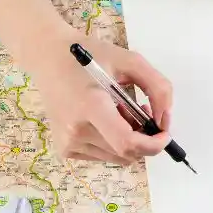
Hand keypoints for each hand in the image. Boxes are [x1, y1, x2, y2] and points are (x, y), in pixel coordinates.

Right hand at [28, 35, 172, 165]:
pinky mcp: (65, 149)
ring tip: (120, 111)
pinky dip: (113, 142)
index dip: (153, 144)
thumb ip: (157, 87)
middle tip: (142, 110)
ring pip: (117, 158)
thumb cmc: (90, 55)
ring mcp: (68, 142)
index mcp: (90, 105)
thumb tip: (164, 119)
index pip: (127, 143)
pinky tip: (104, 119)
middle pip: (126, 153)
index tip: (164, 133)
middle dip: (144, 137)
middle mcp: (76, 130)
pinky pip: (102, 155)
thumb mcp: (130, 60)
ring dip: (129, 140)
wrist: (48, 57)